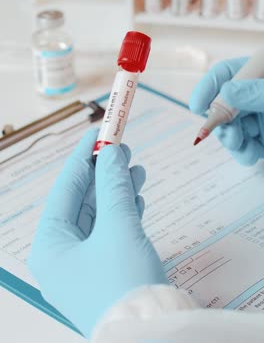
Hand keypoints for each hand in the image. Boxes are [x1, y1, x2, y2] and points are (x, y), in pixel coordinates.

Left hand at [28, 129, 166, 337]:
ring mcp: (83, 264)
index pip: (65, 190)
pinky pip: (110, 232)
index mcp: (50, 246)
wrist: (152, 336)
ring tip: (137, 169)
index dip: (83, 157)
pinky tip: (137, 197)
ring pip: (99, 215)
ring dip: (118, 191)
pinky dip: (124, 212)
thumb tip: (111, 153)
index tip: (98, 132)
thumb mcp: (118, 227)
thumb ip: (113, 186)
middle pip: (83, 201)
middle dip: (104, 173)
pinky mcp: (105, 271)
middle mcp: (62, 255)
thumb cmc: (124, 283)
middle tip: (124, 148)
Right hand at [189, 57, 263, 165]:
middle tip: (226, 131)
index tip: (196, 107)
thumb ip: (255, 91)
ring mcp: (259, 115)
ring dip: (232, 140)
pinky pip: (249, 146)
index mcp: (257, 70)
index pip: (225, 73)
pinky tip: (251, 154)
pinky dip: (246, 153)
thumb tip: (226, 92)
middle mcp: (254, 93)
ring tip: (238, 144)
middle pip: (226, 104)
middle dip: (220, 121)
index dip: (207, 89)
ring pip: (234, 128)